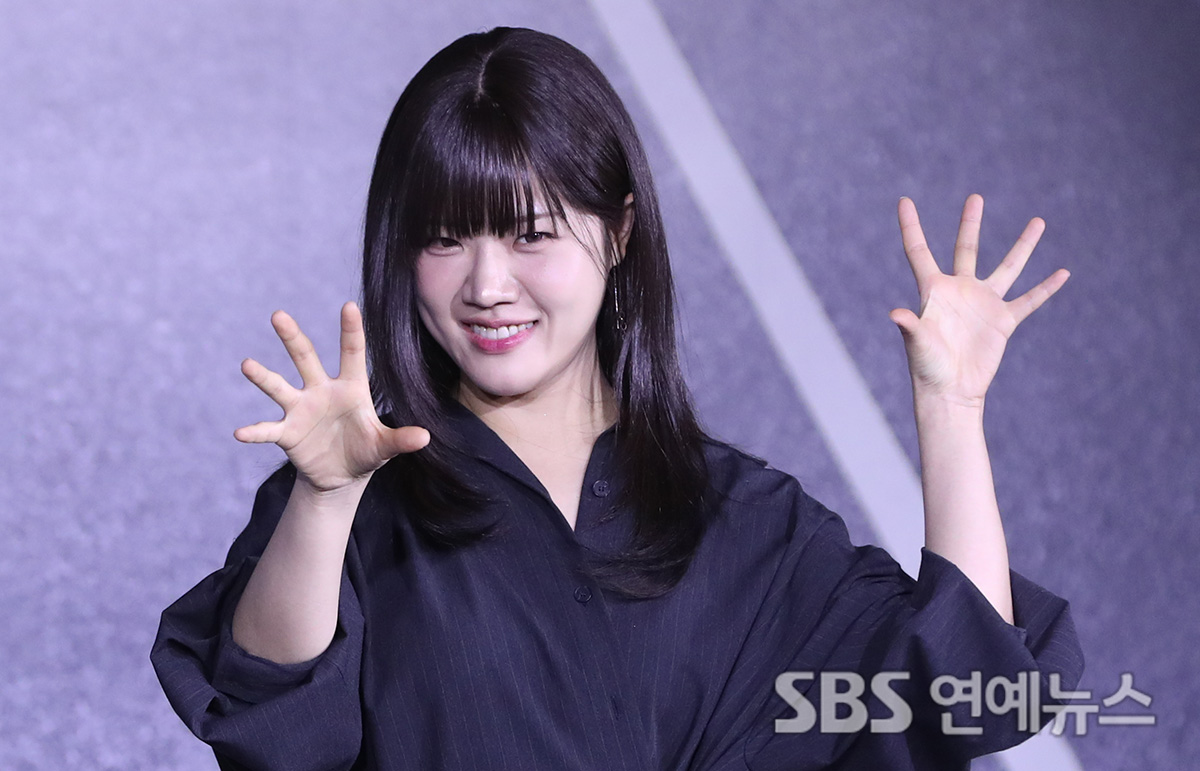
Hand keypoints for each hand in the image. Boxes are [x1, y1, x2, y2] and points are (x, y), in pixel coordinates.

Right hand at [234, 302, 429, 492]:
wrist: (342, 476)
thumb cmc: (366, 451)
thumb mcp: (385, 447)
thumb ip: (401, 439)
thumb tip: (425, 438)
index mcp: (351, 388)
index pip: (352, 353)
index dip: (351, 331)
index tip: (349, 305)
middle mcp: (322, 391)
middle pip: (305, 358)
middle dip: (292, 338)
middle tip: (278, 315)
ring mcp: (301, 409)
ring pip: (280, 387)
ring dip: (264, 377)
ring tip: (248, 365)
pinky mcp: (287, 433)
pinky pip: (268, 429)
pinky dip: (255, 432)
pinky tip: (240, 433)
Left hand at [890, 195, 1069, 407]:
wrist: (950, 391)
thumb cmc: (927, 368)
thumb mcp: (917, 344)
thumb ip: (910, 326)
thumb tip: (894, 314)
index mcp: (933, 290)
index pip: (918, 250)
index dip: (910, 226)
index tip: (903, 200)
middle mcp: (959, 290)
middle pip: (965, 248)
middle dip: (970, 223)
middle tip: (975, 197)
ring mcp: (983, 303)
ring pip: (1007, 267)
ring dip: (1023, 246)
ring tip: (1039, 221)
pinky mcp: (1003, 321)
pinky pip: (1029, 300)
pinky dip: (1046, 288)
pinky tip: (1063, 273)